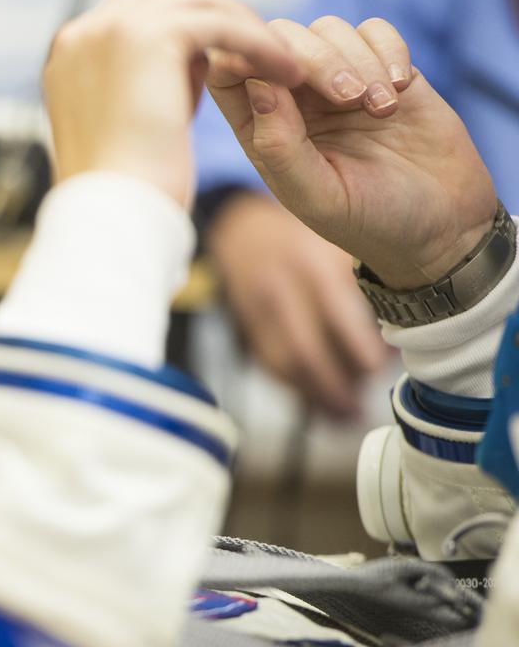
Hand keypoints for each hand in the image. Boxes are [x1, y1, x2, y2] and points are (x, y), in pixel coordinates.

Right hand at [43, 0, 303, 206]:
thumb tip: (190, 64)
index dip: (184, 25)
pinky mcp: (148, 37)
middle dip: (216, 15)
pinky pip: (222, 24)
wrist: (107, 215)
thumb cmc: (120, 194)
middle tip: (259, 48)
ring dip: (245, 28)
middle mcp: (83, 32)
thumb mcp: (122, 130)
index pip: (135, 11)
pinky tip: (286, 72)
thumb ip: (142, 87)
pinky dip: (258, 43)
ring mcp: (110, 29)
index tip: (225, 54)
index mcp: (68, 52)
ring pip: (198, 3)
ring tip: (282, 63)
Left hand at [206, 16, 496, 289]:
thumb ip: (279, 145)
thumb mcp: (318, 195)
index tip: (285, 78)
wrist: (442, 225)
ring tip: (381, 110)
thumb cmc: (369, 221)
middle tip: (347, 98)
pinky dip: (387, 49)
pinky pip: (375, 29)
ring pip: (328, 30)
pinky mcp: (385, 69)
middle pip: (281, 38)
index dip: (245, 57)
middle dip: (314, 58)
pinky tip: (399, 88)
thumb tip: (256, 84)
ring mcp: (340, 81)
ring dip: (357, 61)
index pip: (227, 72)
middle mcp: (295, 101)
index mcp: (264, 130)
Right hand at [209, 193, 387, 417]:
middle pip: (307, 351)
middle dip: (337, 385)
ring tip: (343, 415)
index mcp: (313, 264)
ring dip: (316, 395)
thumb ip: (368, 283)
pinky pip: (270, 365)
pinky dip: (295, 389)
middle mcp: (282, 287)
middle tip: (361, 407)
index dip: (363, 354)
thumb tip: (402, 338)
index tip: (382, 371)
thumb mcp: (341, 245)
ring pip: (286, 364)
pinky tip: (318, 404)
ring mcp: (258, 309)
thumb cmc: (309, 240)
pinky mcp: (245, 326)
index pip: (340, 320)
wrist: (244, 231)